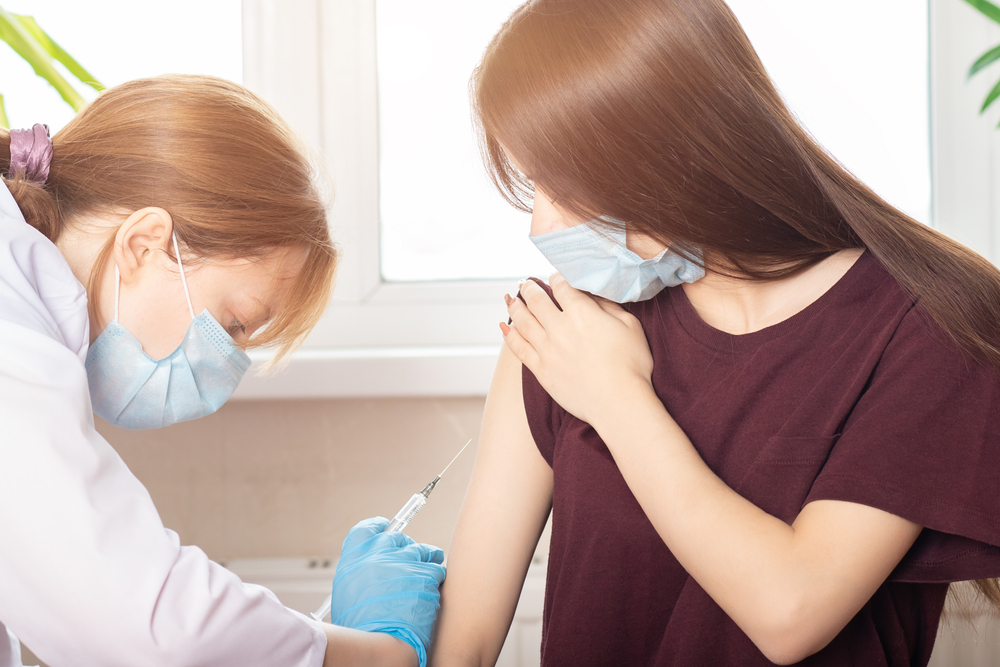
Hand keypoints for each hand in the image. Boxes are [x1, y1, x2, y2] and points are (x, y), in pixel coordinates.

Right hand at [330, 517, 446, 666]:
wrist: (379, 646)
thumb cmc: (361, 631)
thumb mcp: (347, 597)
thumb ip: (360, 575)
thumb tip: (373, 567)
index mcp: (353, 561)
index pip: (366, 530)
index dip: (378, 527)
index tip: (387, 528)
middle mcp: (376, 555)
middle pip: (397, 538)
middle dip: (405, 549)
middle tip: (409, 563)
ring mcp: (402, 562)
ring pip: (422, 550)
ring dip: (425, 561)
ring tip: (423, 580)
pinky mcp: (425, 573)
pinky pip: (436, 568)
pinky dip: (435, 579)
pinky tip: (430, 593)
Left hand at [502, 273, 654, 426]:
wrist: (619, 402)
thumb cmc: (631, 365)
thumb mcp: (630, 325)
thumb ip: (609, 306)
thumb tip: (593, 294)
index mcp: (581, 312)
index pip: (562, 286)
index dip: (556, 278)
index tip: (554, 276)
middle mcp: (559, 327)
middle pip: (537, 300)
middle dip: (530, 288)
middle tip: (526, 282)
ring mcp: (546, 349)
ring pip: (523, 321)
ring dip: (515, 307)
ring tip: (512, 299)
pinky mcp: (541, 370)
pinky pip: (518, 348)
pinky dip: (509, 335)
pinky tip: (504, 327)